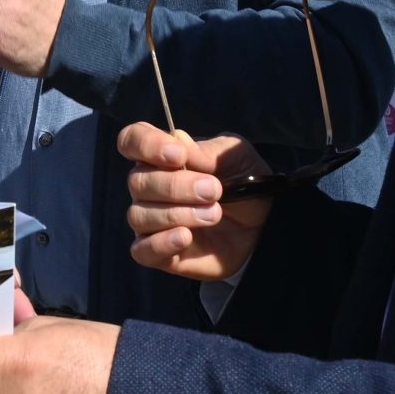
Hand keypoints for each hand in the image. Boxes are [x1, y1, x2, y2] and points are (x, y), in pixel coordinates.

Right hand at [118, 122, 274, 281]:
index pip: (131, 140)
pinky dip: (160, 243)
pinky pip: (141, 250)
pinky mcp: (159, 253)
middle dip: (175, 186)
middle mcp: (148, 187)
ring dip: (177, 214)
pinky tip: (185, 237)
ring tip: (214, 214)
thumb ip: (207, 150)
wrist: (263, 224)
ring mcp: (151, 222)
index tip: (178, 155)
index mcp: (161, 156)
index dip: (146, 144)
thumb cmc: (243, 182)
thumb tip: (177, 141)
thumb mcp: (236, 157)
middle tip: (214, 190)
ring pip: (139, 215)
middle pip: (137, 181)